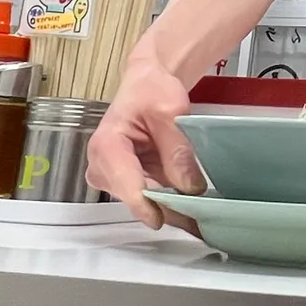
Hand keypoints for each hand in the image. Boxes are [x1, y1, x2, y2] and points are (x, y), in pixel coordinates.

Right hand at [85, 59, 206, 229]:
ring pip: (146, 204)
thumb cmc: (151, 90)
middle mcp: (102, 167)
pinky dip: (171, 203)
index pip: (128, 186)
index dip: (152, 206)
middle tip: (204, 221)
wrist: (147, 84)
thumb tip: (189, 187)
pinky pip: (151, 199)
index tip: (178, 219)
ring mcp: (114, 178)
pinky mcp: (127, 182)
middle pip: (138, 199)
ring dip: (173, 210)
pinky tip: (193, 209)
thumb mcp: (170, 111)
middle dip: (170, 210)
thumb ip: (177, 149)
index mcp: (106, 146)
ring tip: (204, 217)